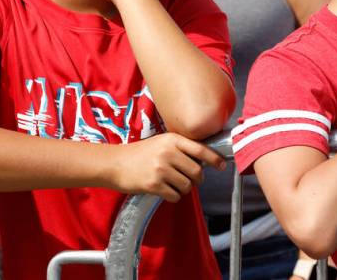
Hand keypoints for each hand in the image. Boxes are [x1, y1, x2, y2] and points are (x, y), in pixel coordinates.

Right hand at [105, 132, 225, 201]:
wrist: (114, 164)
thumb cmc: (140, 153)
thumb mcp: (162, 142)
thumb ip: (181, 148)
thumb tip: (204, 160)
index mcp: (173, 140)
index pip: (201, 149)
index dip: (215, 158)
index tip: (222, 165)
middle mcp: (168, 153)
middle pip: (197, 171)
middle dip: (198, 179)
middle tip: (194, 181)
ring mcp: (160, 169)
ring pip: (187, 185)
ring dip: (185, 189)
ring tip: (177, 186)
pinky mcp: (153, 184)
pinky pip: (174, 195)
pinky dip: (175, 197)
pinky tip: (168, 192)